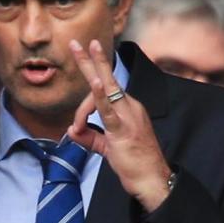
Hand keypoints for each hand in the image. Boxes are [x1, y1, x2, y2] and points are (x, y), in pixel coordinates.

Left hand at [67, 39, 171, 211]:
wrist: (152, 180)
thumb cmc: (134, 163)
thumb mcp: (106, 146)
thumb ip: (88, 136)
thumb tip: (71, 130)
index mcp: (129, 107)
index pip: (102, 93)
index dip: (84, 104)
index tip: (78, 119)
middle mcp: (130, 106)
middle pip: (106, 79)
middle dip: (90, 60)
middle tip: (75, 42)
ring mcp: (128, 116)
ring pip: (103, 92)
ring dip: (86, 91)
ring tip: (78, 89)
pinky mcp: (122, 130)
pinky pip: (108, 109)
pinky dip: (100, 96)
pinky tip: (95, 83)